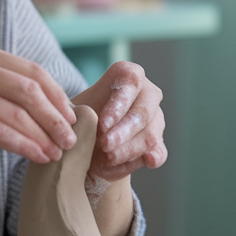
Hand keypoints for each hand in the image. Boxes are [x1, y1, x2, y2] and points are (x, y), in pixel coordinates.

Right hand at [0, 43, 77, 168]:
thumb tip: (48, 104)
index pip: (31, 70)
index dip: (57, 95)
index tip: (71, 117)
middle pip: (29, 89)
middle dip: (56, 116)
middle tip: (71, 138)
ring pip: (17, 113)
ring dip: (44, 135)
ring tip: (57, 153)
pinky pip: (0, 132)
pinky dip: (25, 145)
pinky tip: (37, 157)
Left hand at [73, 61, 166, 180]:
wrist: (86, 143)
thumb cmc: (82, 118)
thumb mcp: (76, 110)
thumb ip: (78, 113)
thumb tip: (79, 118)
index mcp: (128, 76)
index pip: (130, 81)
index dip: (118, 104)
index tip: (102, 126)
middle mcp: (147, 94)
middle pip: (142, 111)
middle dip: (123, 131)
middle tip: (105, 145)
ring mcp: (156, 119)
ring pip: (149, 134)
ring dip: (128, 148)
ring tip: (108, 158)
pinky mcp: (157, 143)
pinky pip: (159, 151)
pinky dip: (154, 157)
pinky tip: (149, 160)